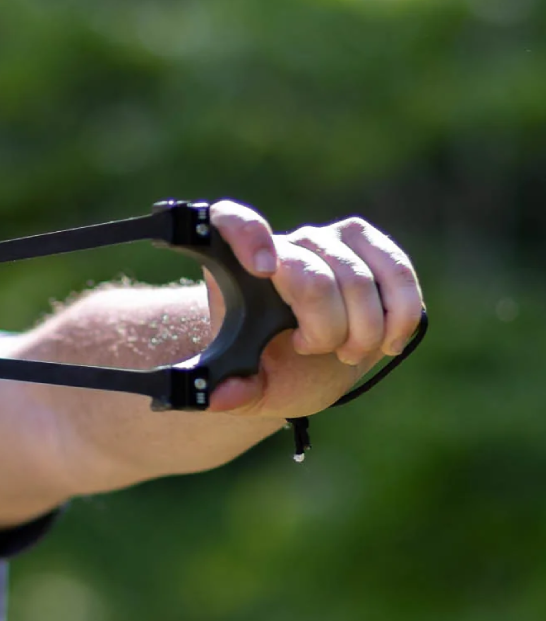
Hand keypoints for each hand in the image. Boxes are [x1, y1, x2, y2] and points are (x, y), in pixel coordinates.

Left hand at [202, 201, 423, 417]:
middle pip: (313, 278)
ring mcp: (325, 240)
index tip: (262, 270)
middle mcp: (281, 243)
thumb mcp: (250, 387)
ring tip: (352, 352)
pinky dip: (402, 313)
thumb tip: (217, 398)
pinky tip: (390, 342)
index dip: (248, 235)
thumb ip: (234, 391)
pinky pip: (397, 270)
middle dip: (329, 330)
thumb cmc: (268, 369)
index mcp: (235, 267)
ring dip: (367, 329)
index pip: (233, 222)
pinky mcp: (366, 245)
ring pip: (359, 277)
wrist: (303, 365)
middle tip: (327, 355)